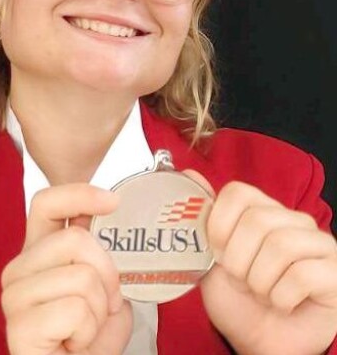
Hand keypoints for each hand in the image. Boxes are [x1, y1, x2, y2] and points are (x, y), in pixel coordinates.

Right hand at [1, 184, 132, 354]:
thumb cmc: (87, 338)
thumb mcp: (104, 290)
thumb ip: (101, 257)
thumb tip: (108, 222)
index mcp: (38, 253)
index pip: (46, 205)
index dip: (79, 194)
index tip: (112, 201)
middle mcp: (19, 269)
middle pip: (75, 240)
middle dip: (108, 275)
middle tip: (105, 304)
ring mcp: (14, 297)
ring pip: (82, 277)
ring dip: (100, 310)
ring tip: (87, 328)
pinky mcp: (19, 328)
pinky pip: (75, 310)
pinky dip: (89, 331)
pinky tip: (74, 343)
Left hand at [188, 172, 336, 354]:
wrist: (259, 338)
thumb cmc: (237, 297)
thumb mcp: (208, 257)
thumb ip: (201, 218)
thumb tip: (190, 174)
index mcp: (262, 211)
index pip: (237, 192)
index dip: (219, 225)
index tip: (217, 251)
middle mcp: (293, 220)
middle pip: (257, 220)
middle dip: (237, 260)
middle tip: (240, 279)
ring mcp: (319, 244)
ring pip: (280, 245)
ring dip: (258, 280)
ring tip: (260, 291)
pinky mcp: (334, 272)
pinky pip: (302, 275)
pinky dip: (280, 297)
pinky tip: (281, 303)